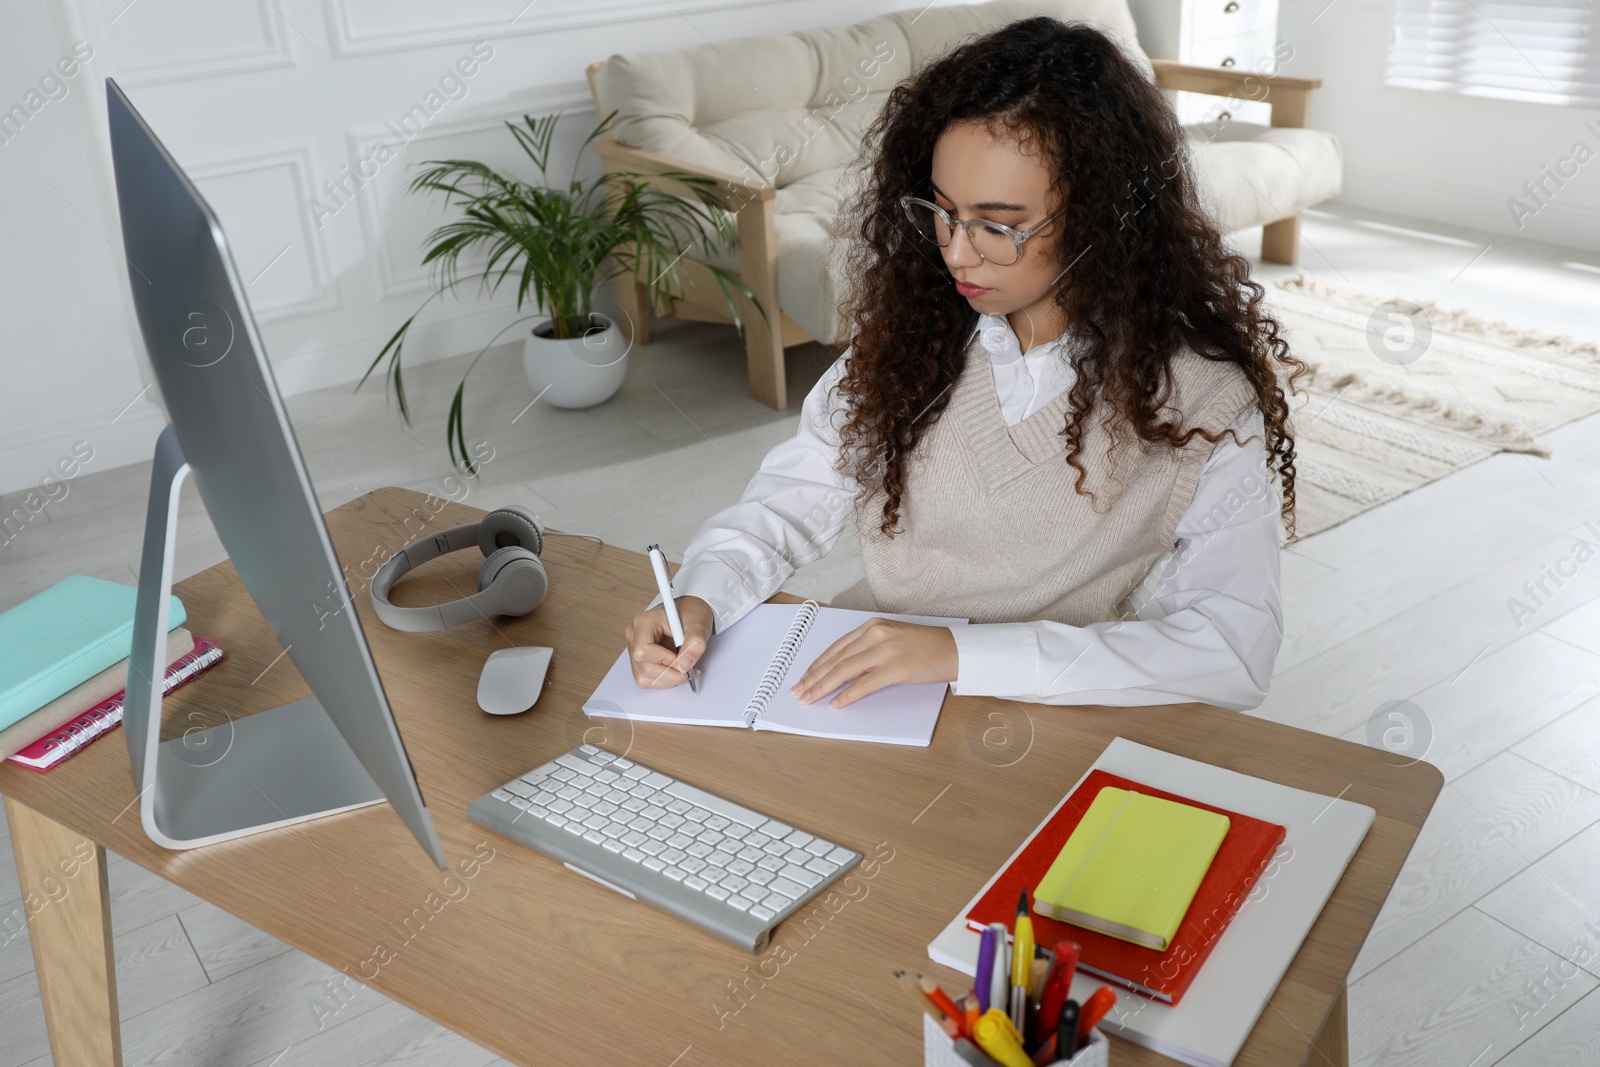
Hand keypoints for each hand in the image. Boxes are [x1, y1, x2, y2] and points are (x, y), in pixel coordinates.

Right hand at [624, 595, 713, 688]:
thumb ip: (695, 644)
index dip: (665, 660)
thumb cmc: (690, 615)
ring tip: (683, 666)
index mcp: (644, 623)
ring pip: (644, 678)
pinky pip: (647, 680)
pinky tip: (675, 669)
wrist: (690, 617)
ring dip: (668, 679)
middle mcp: (635, 636)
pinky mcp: (639, 662)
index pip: (643, 650)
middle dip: (671, 673)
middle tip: (689, 667)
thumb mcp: (698, 625)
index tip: (682, 658)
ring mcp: (635, 650)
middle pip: (644, 667)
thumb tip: (685, 665)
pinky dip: (665, 680)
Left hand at [789, 618, 957, 708]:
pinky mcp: (895, 668)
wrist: (953, 649)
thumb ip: (869, 648)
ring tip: (809, 699)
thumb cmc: (924, 647)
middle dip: (813, 678)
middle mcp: (875, 634)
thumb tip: (843, 670)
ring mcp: (884, 651)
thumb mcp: (892, 638)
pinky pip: (864, 684)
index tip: (804, 677)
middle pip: (835, 660)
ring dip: (823, 687)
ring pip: (844, 671)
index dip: (817, 664)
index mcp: (872, 626)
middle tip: (798, 691)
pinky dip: (847, 696)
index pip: (836, 647)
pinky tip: (835, 704)